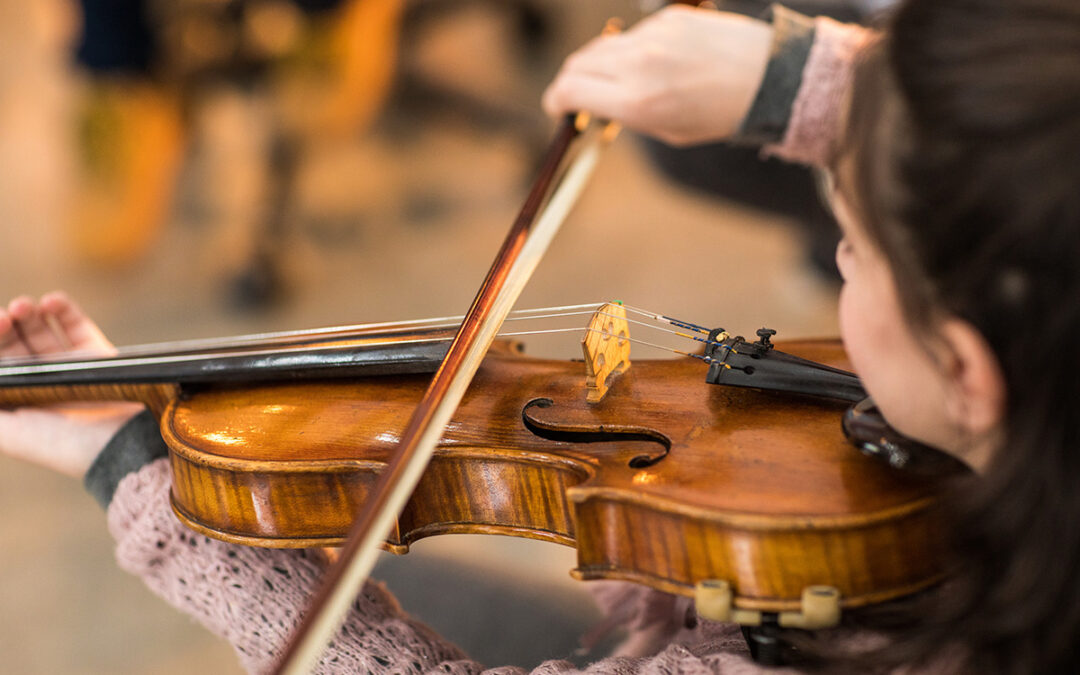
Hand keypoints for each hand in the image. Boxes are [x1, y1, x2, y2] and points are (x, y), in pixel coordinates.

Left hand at [0, 292, 142, 477]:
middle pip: (16, 343)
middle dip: (8, 323)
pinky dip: (63, 309)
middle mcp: (42, 383)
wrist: (117, 445)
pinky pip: (76, 326)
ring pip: (42, 331)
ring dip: (30, 313)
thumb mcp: (7, 431)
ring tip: (28, 305)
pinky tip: (52, 301)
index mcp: (19, 399)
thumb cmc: (60, 445)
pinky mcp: (99, 357)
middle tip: (9, 313)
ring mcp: (71, 368)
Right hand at [542, 6, 772, 145]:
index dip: (555, 101)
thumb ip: (627, 115)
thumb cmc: (720, 113)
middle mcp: (639, 64)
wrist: (768, 77)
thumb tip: (594, 102)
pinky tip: (655, 64)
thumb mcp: (668, 130)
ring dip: (597, 65)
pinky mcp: (668, 16)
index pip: (569, 90)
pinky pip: (632, 34)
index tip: (557, 108)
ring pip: (602, 46)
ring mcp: (652, 35)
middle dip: (569, 82)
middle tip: (573, 96)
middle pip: (577, 64)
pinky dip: (631, 50)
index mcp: (636, 102)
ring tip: (615, 83)